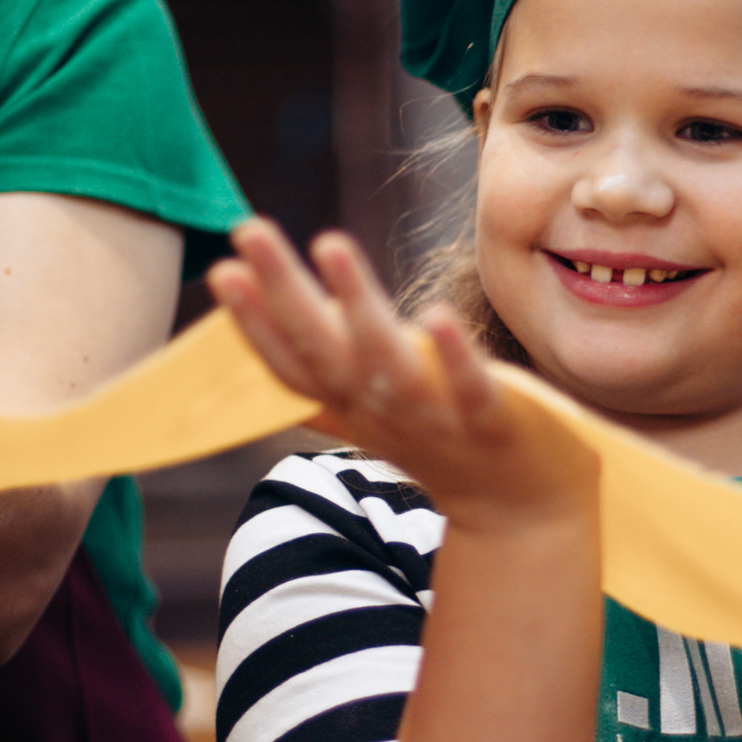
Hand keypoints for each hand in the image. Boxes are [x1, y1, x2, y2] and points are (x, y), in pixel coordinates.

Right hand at [208, 219, 597, 531]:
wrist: (520, 514)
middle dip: (283, 290)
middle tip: (248, 228)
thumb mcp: (377, 419)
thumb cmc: (444, 450)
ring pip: (387, 363)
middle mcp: (383, 414)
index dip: (254, 323)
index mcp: (354, 407)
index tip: (221, 269)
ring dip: (356, 304)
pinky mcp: (495, 422)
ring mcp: (437, 420)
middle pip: (323, 351)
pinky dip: (452, 356)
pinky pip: (469, 387)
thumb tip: (270, 360)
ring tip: (329, 242)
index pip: (292, 365)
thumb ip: (328, 391)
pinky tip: (436, 315)